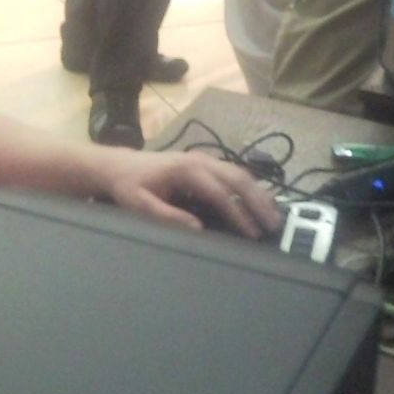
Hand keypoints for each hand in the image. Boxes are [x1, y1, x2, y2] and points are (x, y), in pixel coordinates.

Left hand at [101, 151, 281, 239]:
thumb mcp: (140, 204)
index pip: (220, 193)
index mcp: (186, 169)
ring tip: (273, 216)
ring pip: (239, 173)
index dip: (238, 214)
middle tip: (275, 225)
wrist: (118, 165)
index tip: (253, 234)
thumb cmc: (128, 185)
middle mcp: (199, 160)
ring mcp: (203, 159)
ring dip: (258, 194)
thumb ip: (166, 215)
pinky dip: (249, 187)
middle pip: (238, 178)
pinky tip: (259, 202)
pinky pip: (233, 173)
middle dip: (258, 202)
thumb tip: (197, 228)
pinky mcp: (204, 163)